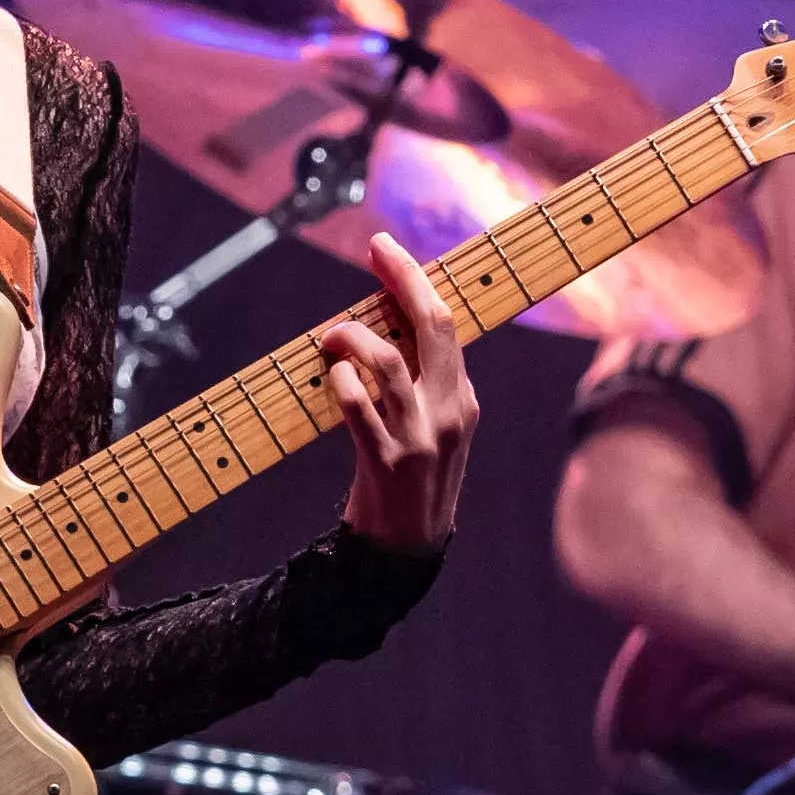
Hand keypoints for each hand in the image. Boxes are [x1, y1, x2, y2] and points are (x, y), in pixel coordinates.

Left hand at [324, 232, 478, 553]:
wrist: (408, 546)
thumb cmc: (411, 475)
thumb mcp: (433, 424)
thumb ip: (422, 380)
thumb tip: (387, 320)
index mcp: (462, 398)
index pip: (445, 324)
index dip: (414, 279)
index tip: (386, 248)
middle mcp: (449, 412)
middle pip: (433, 327)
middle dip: (403, 279)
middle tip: (376, 249)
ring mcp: (420, 438)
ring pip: (390, 363)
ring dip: (353, 338)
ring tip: (333, 336)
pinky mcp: (387, 463)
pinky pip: (359, 407)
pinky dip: (341, 383)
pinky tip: (332, 376)